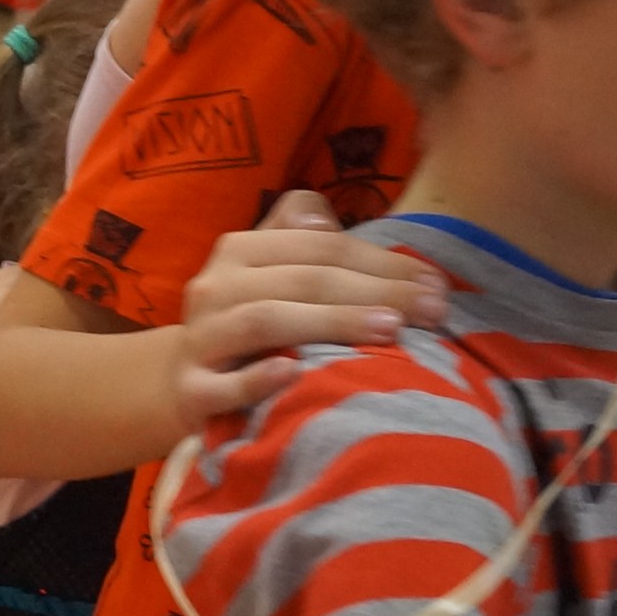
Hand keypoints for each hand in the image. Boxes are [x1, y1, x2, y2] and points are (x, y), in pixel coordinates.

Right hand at [168, 192, 453, 425]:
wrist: (181, 378)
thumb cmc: (245, 316)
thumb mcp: (267, 267)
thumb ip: (299, 233)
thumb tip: (326, 224)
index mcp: (239, 250)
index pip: (319, 246)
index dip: (380, 260)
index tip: (435, 282)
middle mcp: (215, 287)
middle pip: (303, 280)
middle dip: (376, 291)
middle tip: (432, 309)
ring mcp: (202, 339)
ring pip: (267, 321)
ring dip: (332, 322)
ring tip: (391, 330)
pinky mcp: (192, 391)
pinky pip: (225, 386)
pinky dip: (259, 379)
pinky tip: (295, 374)